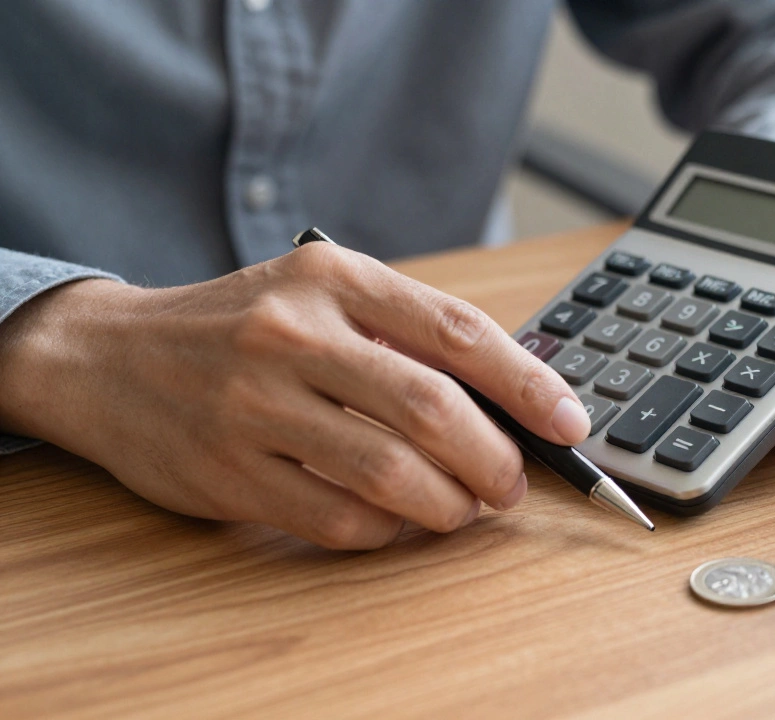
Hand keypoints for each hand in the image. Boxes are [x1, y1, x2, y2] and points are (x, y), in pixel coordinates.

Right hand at [0, 244, 591, 548]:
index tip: (568, 422)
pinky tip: (398, 519)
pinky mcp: (229, 472)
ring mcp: (255, 405)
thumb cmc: (243, 325)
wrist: (110, 356)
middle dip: (495, 459)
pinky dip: (388, 530)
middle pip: (431, 408)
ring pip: (389, 473)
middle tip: (514, 484)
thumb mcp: (319, 293)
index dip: (527, 384)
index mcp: (332, 277)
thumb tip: (514, 398)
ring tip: (464, 508)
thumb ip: (405, 333)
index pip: (456, 331)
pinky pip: (338, 518)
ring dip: (448, 505)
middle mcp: (292, 334)